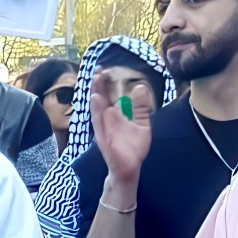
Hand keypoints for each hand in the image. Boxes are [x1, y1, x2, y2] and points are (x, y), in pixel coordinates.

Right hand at [88, 68, 150, 185]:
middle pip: (101, 99)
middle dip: (99, 84)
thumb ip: (141, 107)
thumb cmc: (134, 147)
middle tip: (98, 69)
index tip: (105, 69)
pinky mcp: (104, 137)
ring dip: (96, 94)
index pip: (109, 95)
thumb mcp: (141, 123)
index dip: (106, 83)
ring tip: (96, 79)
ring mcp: (104, 128)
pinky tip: (95, 99)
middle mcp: (107, 119)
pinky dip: (96, 111)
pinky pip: (99, 122)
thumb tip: (141, 87)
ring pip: (98, 108)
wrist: (130, 168)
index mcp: (115, 115)